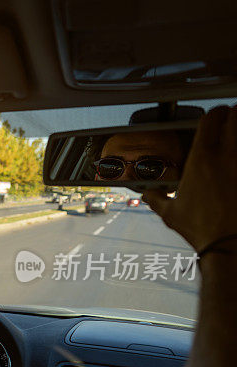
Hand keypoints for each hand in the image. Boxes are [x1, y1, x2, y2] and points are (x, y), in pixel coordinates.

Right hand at [143, 105, 236, 250]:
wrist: (229, 243)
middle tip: (230, 122)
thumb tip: (148, 194)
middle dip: (233, 115)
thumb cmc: (201, 228)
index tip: (214, 118)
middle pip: (235, 114)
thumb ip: (157, 198)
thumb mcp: (170, 213)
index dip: (214, 114)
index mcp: (202, 158)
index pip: (211, 117)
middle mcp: (226, 155)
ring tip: (235, 138)